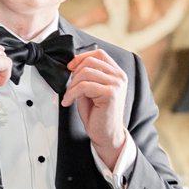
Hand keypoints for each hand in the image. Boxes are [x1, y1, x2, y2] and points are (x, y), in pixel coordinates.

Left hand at [62, 49, 127, 167]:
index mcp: (116, 73)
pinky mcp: (111, 93)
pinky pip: (84, 86)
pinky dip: (72, 94)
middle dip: (74, 74)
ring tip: (69, 97)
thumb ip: (87, 76)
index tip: (70, 67)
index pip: (99, 53)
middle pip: (90, 62)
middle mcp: (119, 76)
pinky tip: (69, 102)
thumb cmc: (98, 114)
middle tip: (70, 88)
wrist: (106, 135)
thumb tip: (73, 65)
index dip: (82, 57)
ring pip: (85, 73)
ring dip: (72, 85)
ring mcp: (117, 84)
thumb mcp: (91, 90)